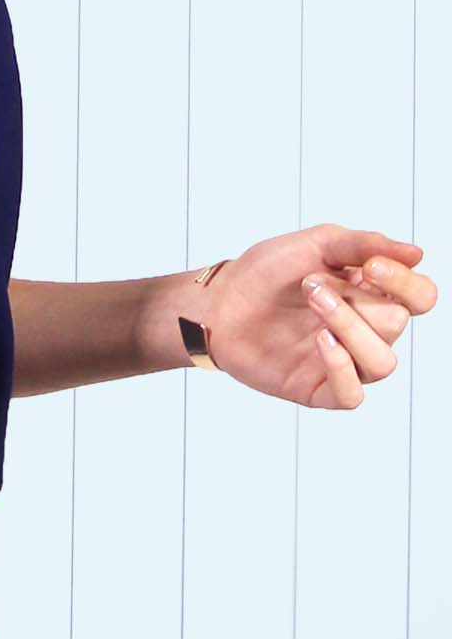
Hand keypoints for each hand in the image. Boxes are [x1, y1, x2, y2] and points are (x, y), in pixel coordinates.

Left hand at [203, 223, 436, 408]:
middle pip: (397, 323)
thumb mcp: (315, 244)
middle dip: (355, 299)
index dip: (406, 283)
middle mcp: (365, 330)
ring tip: (313, 302)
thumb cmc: (266, 272)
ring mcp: (345, 362)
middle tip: (311, 283)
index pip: (420, 297)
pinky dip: (341, 367)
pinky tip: (319, 341)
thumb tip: (416, 254)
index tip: (371, 266)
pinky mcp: (319, 389)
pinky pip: (353, 394)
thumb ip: (364, 245)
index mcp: (372, 294)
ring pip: (383, 362)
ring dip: (350, 328)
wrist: (218, 300)